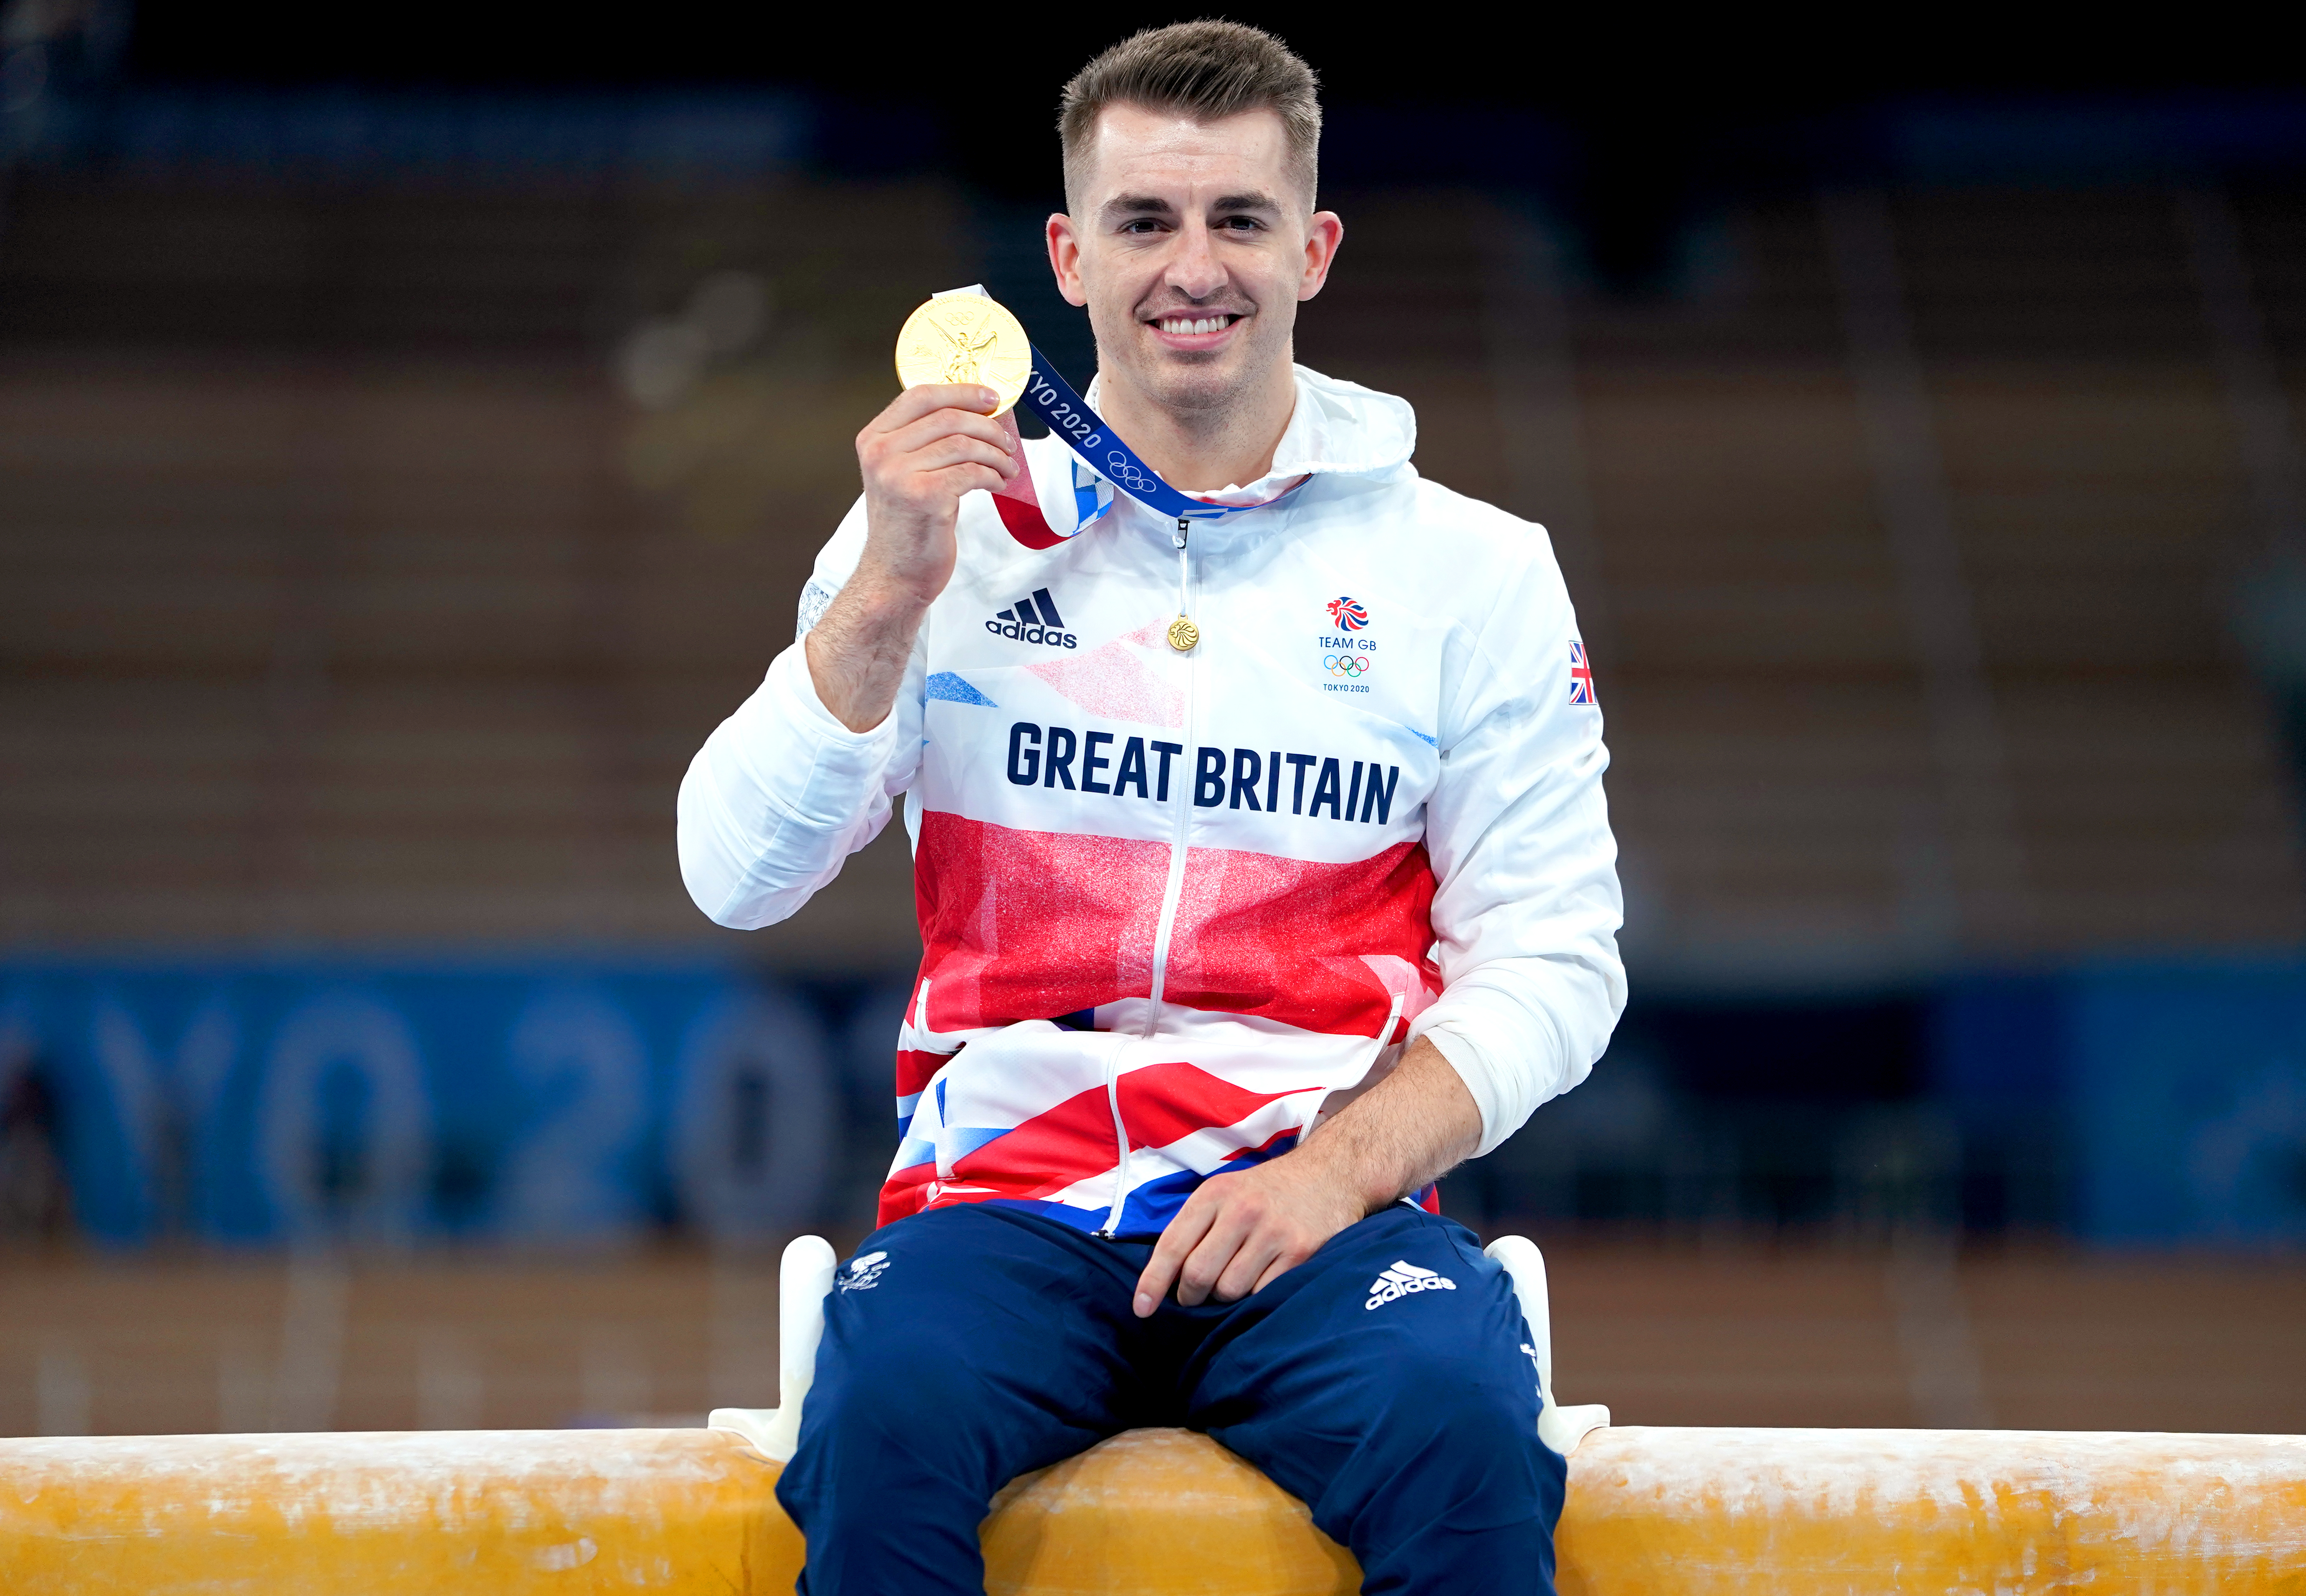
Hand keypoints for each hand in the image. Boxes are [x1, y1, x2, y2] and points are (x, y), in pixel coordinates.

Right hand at [806, 384, 1017, 730]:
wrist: (894, 575)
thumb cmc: (907, 525)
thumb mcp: (904, 473)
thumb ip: (926, 441)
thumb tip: (979, 410)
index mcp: (873, 439)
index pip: (920, 395)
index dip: (962, 391)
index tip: (992, 397)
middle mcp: (880, 453)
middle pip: (948, 417)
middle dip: (987, 426)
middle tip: (1008, 441)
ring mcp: (898, 475)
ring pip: (963, 443)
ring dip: (995, 453)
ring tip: (1008, 467)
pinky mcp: (924, 497)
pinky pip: (971, 472)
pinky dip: (993, 475)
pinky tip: (999, 484)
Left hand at [1132, 1150, 1368, 1316]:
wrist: (1329, 1174)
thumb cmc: (1267, 1191)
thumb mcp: (1225, 1191)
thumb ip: (1196, 1227)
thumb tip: (1163, 1279)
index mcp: (1214, 1193)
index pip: (1172, 1246)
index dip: (1152, 1283)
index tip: (1141, 1310)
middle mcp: (1242, 1210)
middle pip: (1198, 1275)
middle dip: (1190, 1296)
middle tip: (1196, 1297)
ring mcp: (1273, 1232)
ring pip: (1229, 1290)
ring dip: (1226, 1298)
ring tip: (1236, 1280)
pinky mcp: (1300, 1251)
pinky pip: (1263, 1294)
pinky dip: (1256, 1297)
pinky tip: (1262, 1281)